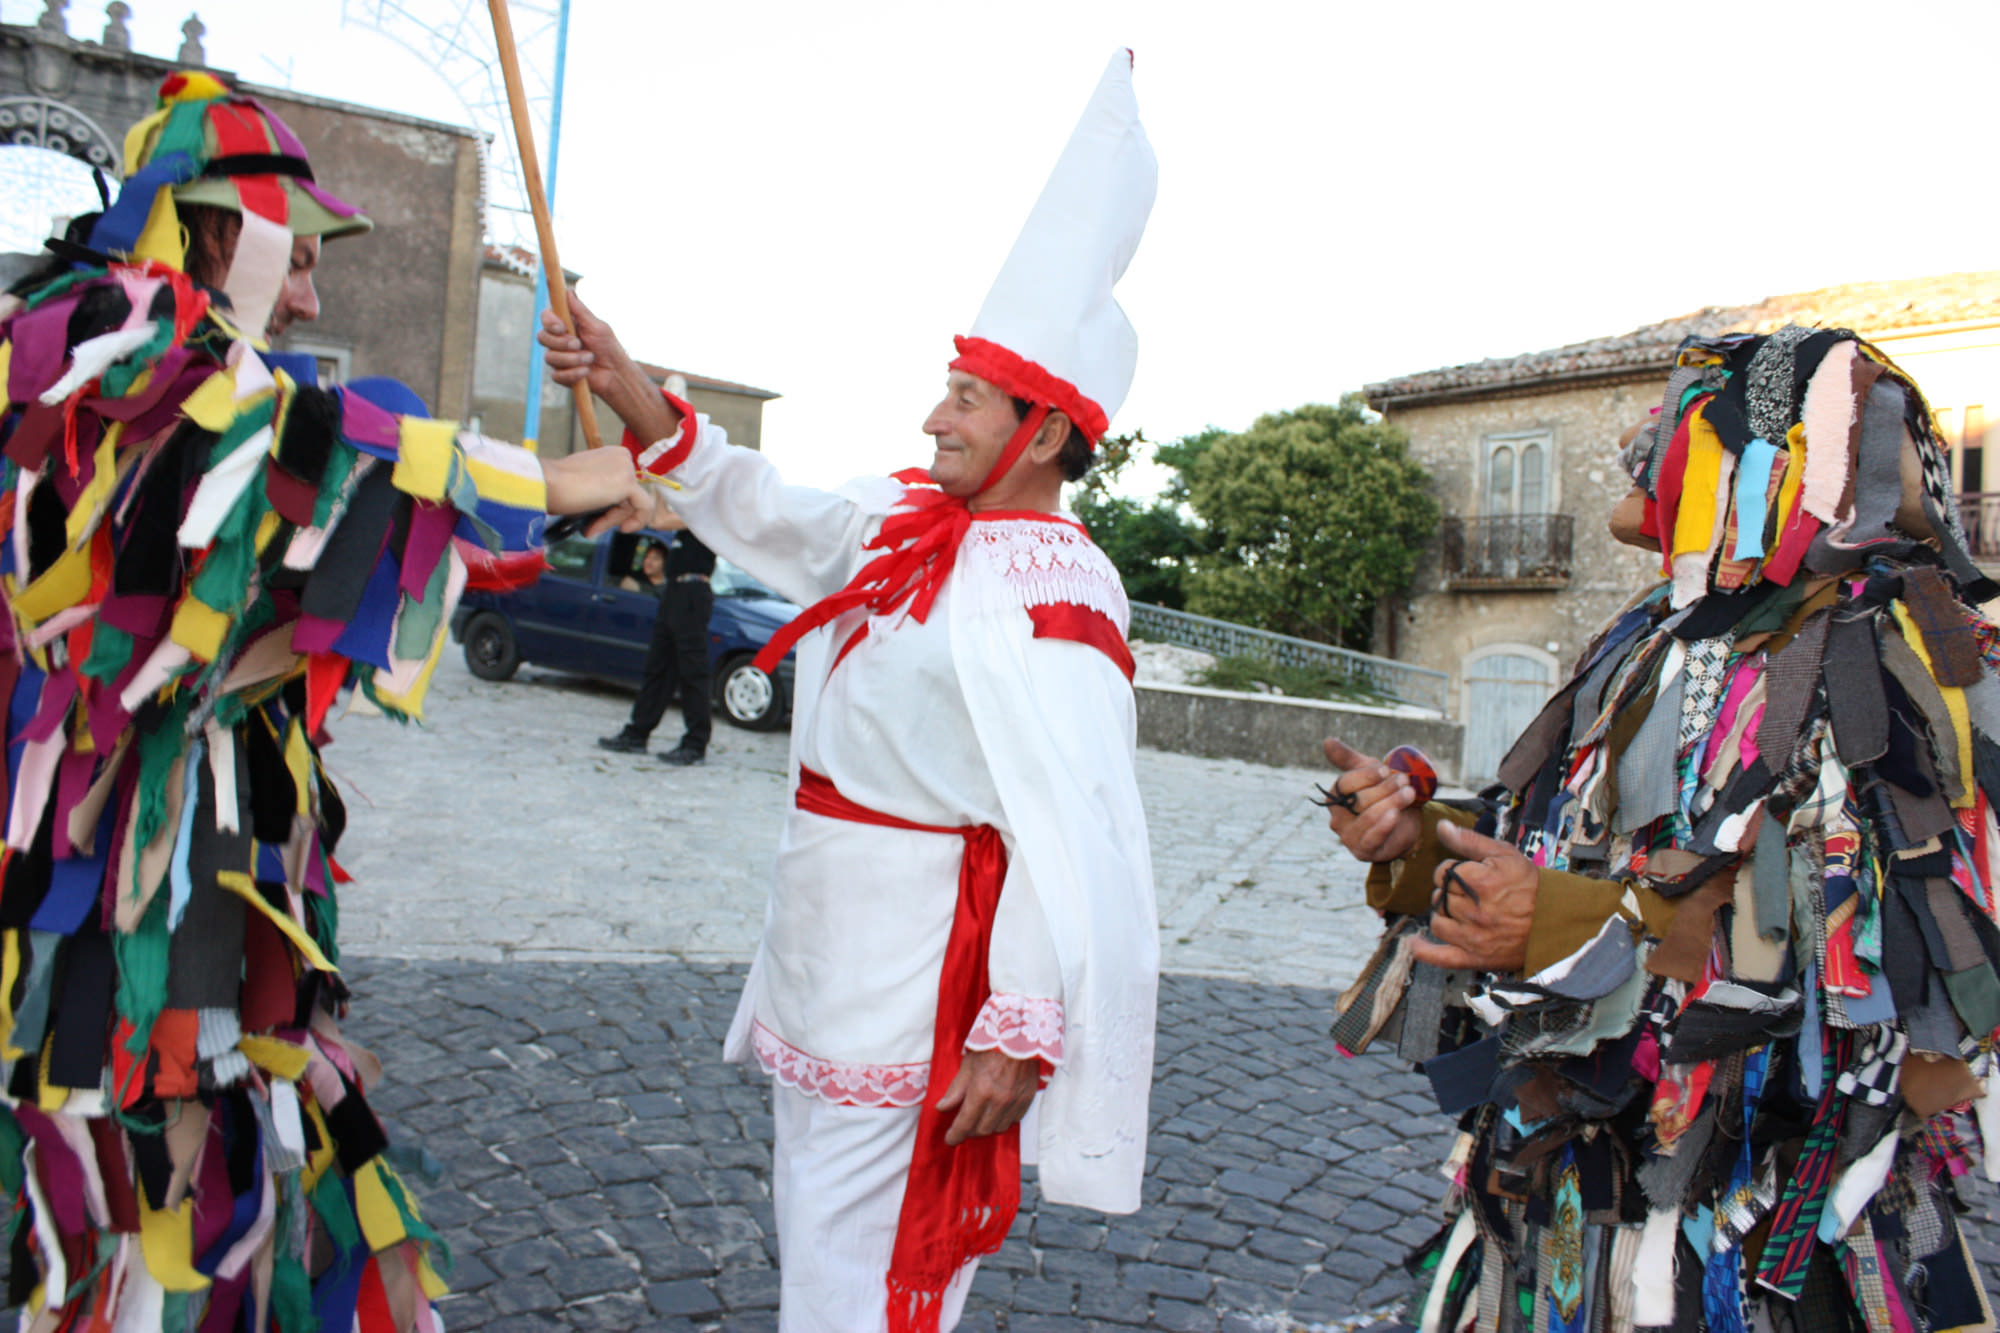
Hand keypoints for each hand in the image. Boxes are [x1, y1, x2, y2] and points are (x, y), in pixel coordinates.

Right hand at [537, 290, 679, 444]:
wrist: (616, 373)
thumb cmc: (608, 347)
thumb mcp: (597, 326)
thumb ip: (581, 311)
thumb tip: (568, 291)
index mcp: (565, 325)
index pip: (546, 318)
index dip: (549, 322)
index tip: (561, 327)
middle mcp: (558, 340)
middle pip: (542, 337)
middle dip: (562, 343)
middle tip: (579, 344)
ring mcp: (558, 357)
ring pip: (549, 357)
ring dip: (572, 359)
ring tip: (590, 358)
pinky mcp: (561, 374)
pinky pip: (557, 375)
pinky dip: (574, 373)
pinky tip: (586, 371)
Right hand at [540, 447, 653, 532]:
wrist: (545, 484)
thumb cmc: (556, 486)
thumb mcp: (584, 485)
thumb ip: (601, 492)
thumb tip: (615, 509)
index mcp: (610, 454)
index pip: (621, 486)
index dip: (609, 505)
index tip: (592, 517)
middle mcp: (621, 456)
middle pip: (628, 495)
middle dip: (610, 514)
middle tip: (589, 527)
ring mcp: (626, 468)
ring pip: (631, 503)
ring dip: (611, 520)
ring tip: (590, 528)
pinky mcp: (628, 483)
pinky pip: (644, 506)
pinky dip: (638, 520)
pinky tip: (625, 529)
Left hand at [936, 1048, 1038, 1146]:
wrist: (1021, 1036)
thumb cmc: (992, 1046)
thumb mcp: (968, 1065)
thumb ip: (956, 1089)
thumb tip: (942, 1107)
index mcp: (981, 1091)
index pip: (965, 1123)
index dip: (955, 1135)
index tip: (950, 1139)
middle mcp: (999, 1100)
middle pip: (982, 1130)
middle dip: (970, 1131)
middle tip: (964, 1125)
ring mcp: (1015, 1101)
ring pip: (999, 1128)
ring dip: (987, 1127)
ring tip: (980, 1118)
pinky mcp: (1028, 1099)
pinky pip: (1014, 1120)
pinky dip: (1003, 1120)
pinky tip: (997, 1111)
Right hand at [1319, 737, 1421, 862]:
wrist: (1406, 822)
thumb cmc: (1384, 794)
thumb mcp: (1370, 773)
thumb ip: (1348, 758)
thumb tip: (1327, 741)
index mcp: (1335, 796)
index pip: (1345, 783)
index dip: (1366, 776)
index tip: (1386, 770)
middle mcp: (1337, 817)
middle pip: (1358, 799)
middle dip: (1384, 788)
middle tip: (1404, 779)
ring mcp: (1348, 836)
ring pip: (1368, 817)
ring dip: (1391, 802)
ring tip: (1409, 792)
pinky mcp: (1363, 850)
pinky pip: (1372, 838)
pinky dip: (1384, 826)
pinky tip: (1395, 815)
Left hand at [1411, 820, 1537, 972]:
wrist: (1556, 920)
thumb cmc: (1532, 885)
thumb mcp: (1505, 854)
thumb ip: (1470, 840)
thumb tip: (1442, 827)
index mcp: (1479, 883)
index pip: (1443, 873)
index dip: (1451, 871)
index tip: (1465, 874)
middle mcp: (1474, 911)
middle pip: (1440, 897)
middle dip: (1449, 892)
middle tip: (1468, 893)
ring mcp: (1473, 937)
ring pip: (1438, 923)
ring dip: (1443, 915)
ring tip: (1460, 912)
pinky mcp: (1476, 957)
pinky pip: (1441, 957)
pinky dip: (1424, 951)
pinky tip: (1413, 942)